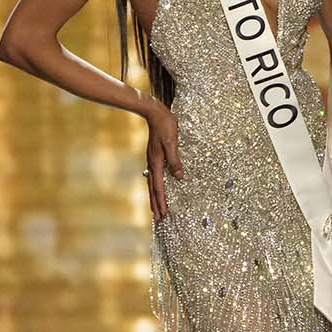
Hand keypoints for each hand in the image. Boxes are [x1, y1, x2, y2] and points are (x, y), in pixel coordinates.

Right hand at [144, 101, 181, 221]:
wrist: (155, 113)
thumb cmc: (165, 127)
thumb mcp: (172, 143)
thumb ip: (175, 161)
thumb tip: (179, 177)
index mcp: (157, 163)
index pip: (159, 187)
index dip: (162, 201)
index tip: (163, 213)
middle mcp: (152, 164)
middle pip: (153, 189)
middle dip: (156, 204)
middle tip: (159, 218)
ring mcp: (152, 160)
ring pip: (152, 183)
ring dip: (155, 197)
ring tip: (155, 208)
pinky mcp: (154, 156)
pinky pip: (154, 176)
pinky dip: (155, 186)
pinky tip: (158, 188)